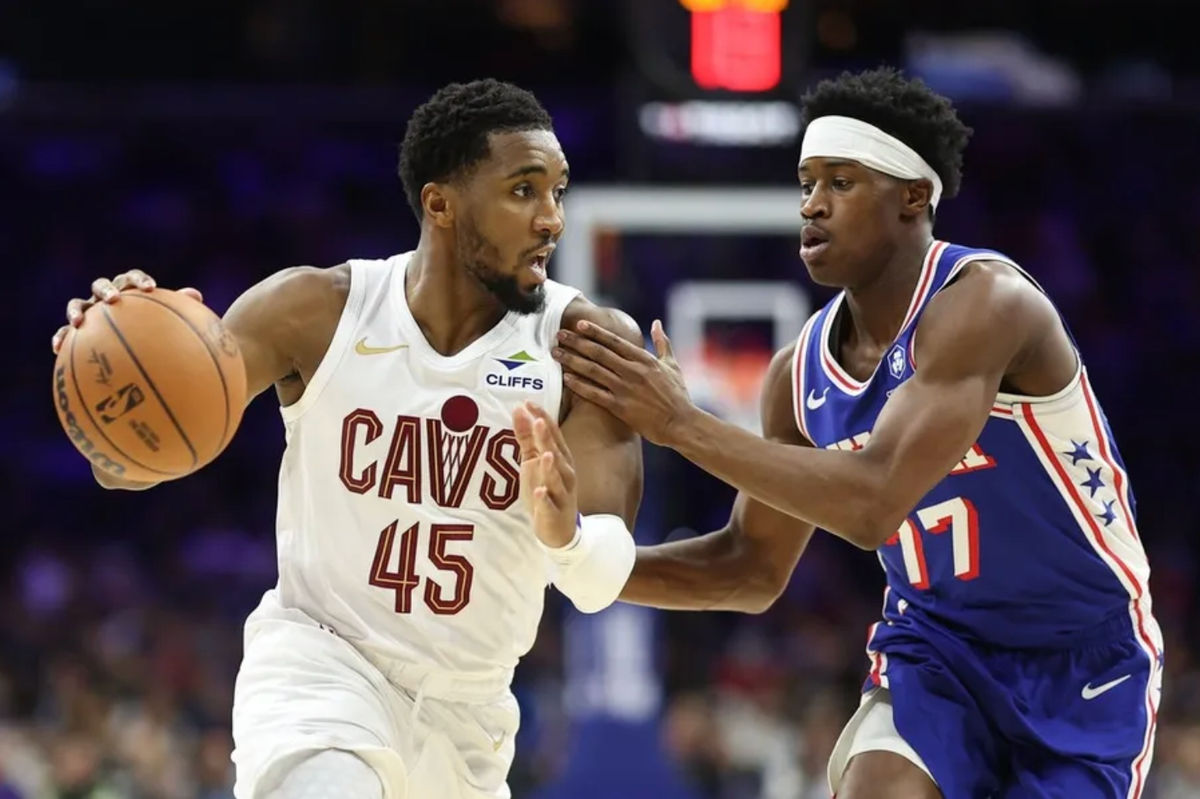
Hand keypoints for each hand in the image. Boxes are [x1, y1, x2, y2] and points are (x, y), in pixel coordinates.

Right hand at [50, 270, 202, 353]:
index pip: (132, 279)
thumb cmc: (154, 334)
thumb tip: (196, 295)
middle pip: (102, 285)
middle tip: (115, 299)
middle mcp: (105, 299)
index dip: (139, 280)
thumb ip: (179, 309)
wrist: (132, 349)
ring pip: (77, 304)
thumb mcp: (168, 325)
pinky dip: (60, 337)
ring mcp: (89, 313)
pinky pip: (65, 333)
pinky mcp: (76, 332)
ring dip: (76, 310)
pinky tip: (57, 348)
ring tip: (79, 321)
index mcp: (128, 293)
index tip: (150, 288)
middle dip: (107, 290)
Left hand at [512, 401, 578, 548]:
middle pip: (557, 453)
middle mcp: (564, 474)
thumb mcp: (533, 462)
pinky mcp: (554, 513)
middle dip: (548, 438)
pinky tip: (539, 492)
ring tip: (545, 454)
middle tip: (538, 421)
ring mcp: (561, 494)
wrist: (559, 530)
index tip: (528, 402)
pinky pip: (549, 505)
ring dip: (551, 466)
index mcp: (560, 458)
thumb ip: (527, 437)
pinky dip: (545, 498)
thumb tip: (519, 410)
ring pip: (557, 478)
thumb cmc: (546, 490)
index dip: (542, 418)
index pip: (553, 435)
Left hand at [553, 319, 693, 445]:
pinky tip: (566, 378)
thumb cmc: (677, 394)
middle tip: (558, 335)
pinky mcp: (620, 407)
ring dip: (572, 360)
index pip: (615, 341)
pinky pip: (594, 393)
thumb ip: (662, 342)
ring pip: (593, 370)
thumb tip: (657, 323)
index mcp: (644, 359)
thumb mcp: (672, 364)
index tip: (579, 324)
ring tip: (556, 353)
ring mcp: (625, 389)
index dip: (595, 332)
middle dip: (576, 342)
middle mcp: (633, 371)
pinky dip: (579, 385)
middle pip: (599, 352)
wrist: (681, 423)